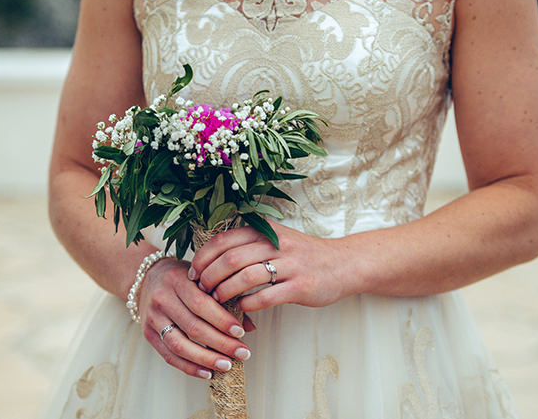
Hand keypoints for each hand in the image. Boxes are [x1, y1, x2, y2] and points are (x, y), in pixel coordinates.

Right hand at [138, 258, 253, 378]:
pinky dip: (189, 367)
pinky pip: (168, 355)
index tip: (241, 332)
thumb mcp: (202, 278)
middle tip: (242, 353)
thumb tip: (251, 326)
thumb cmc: (183, 277)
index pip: (200, 304)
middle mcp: (162, 298)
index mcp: (177, 280)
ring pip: (179, 344)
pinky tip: (208, 372)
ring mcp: (152, 317)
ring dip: (206, 358)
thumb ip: (225, 298)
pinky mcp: (148, 333)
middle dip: (220, 343)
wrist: (147, 277)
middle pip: (192, 326)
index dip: (221, 320)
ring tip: (227, 365)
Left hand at [189, 222, 352, 311]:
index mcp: (267, 230)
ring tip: (217, 300)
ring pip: (246, 277)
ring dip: (225, 290)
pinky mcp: (300, 286)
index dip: (203, 257)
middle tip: (201, 289)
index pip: (224, 240)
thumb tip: (212, 258)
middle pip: (231, 258)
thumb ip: (249, 243)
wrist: (344, 264)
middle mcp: (277, 244)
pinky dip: (247, 304)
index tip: (193, 272)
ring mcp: (290, 265)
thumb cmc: (303, 254)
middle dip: (209, 276)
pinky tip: (241, 308)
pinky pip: (266, 296)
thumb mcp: (277, 238)